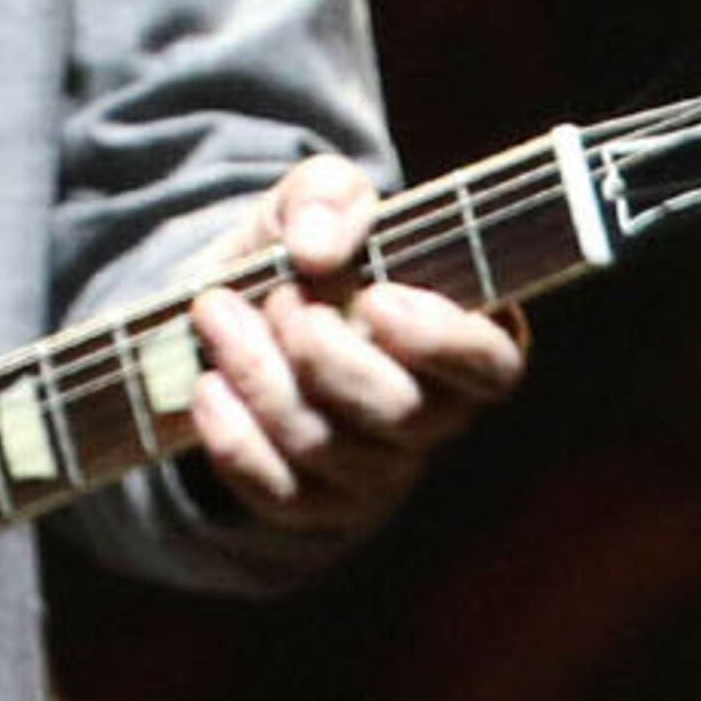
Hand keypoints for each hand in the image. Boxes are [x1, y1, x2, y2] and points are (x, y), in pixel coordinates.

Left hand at [180, 151, 526, 541]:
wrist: (234, 311)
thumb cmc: (304, 251)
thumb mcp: (316, 200)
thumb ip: (327, 197)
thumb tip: (317, 250)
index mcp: (464, 336)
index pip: (492, 366)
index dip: (441, 343)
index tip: (376, 298)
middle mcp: (435, 413)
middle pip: (401, 414)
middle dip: (323, 353)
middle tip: (277, 297)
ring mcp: (380, 469)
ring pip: (329, 449)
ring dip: (260, 375)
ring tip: (216, 314)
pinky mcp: (319, 504)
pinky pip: (281, 493)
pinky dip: (234, 438)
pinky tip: (209, 385)